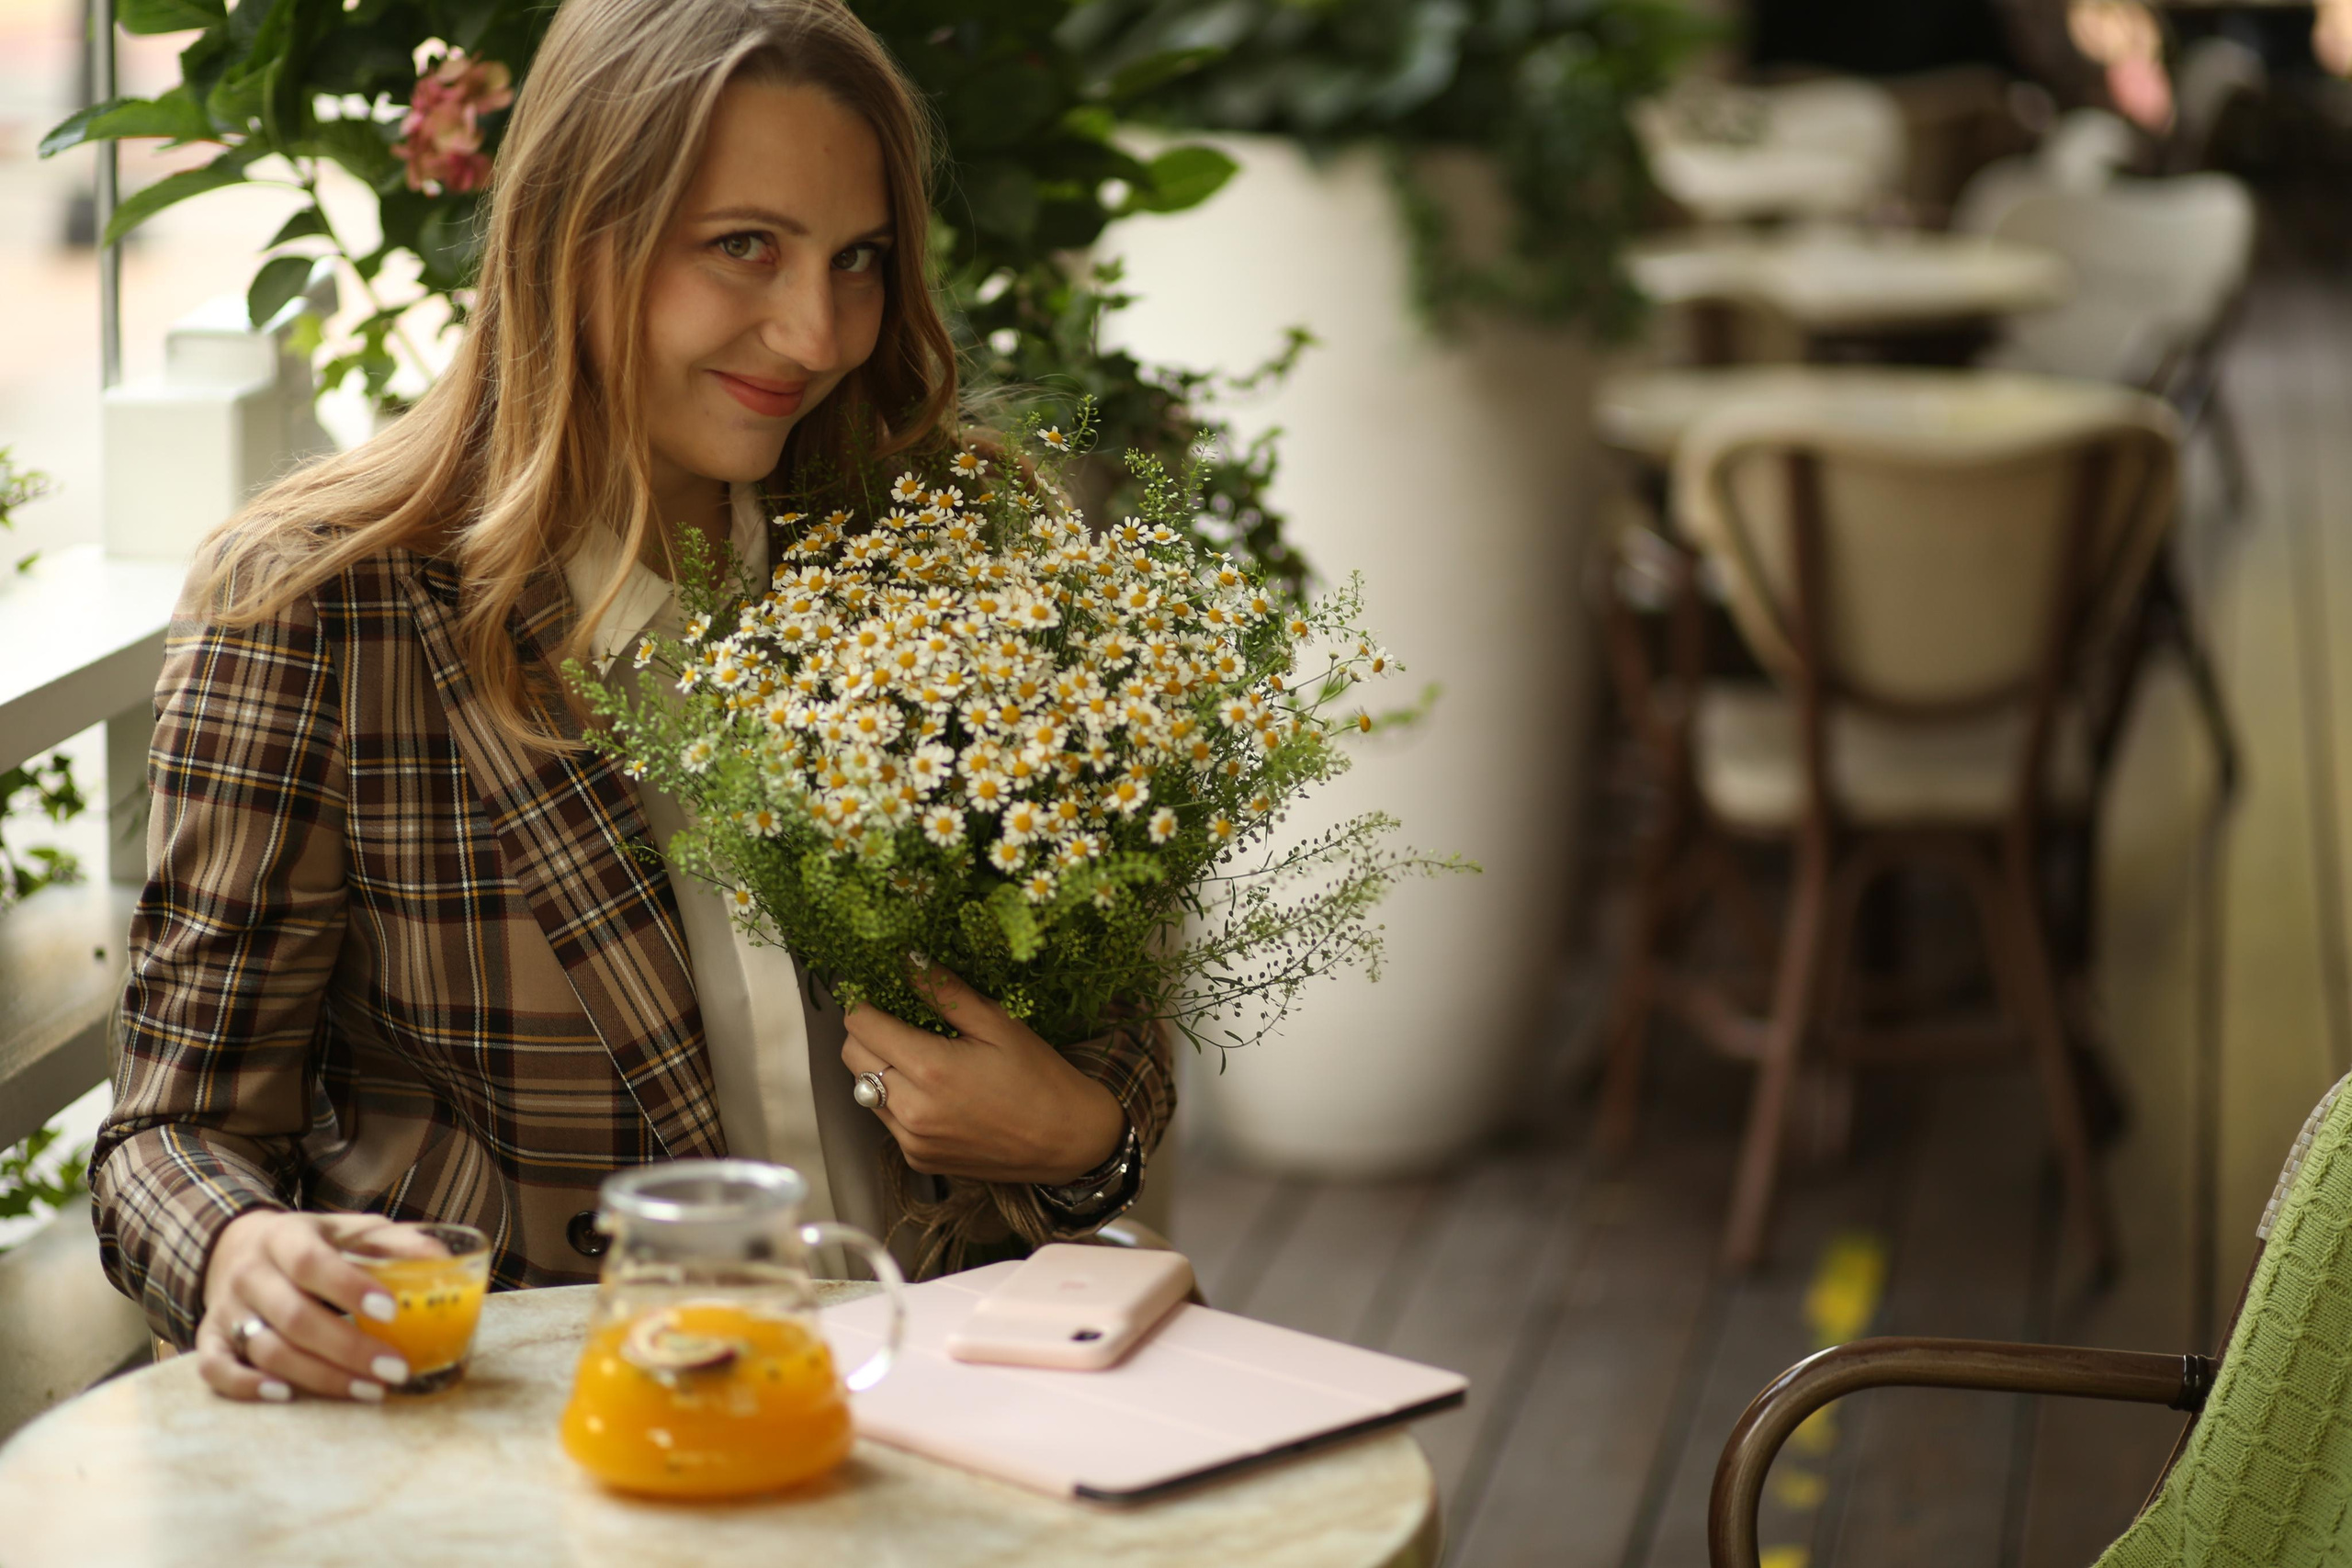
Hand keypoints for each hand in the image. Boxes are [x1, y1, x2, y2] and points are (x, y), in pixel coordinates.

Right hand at [196, 1211, 447, 1402]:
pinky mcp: (209, 1339)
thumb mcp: (348, 1229)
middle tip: (396, 1369)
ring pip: (266, 1350)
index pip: (312, 1263)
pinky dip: (246, 1386)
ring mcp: (226, 1309)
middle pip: (295, 1318)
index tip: (391, 1310)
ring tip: (370, 1390)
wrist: (235, 1245)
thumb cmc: (309, 1242)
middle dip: (348, 1348)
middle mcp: (251, 1274)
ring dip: (318, 1376)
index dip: (349, 1288)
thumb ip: (393, 1243)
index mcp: (285, 1238)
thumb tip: (442, 1261)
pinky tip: (286, 1396)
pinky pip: (215, 1369)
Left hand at [841, 962, 1125, 1184]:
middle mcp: (912, 1111)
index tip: (880, 991)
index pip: (860, 1025)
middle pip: (852, 1057)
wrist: (1068, 1140)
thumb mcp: (997, 1022)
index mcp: (930, 1069)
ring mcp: (912, 1140)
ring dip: (880, 1067)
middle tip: (899, 1020)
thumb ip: (944, 991)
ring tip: (919, 1056)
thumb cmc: (1039, 1076)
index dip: (865, 1002)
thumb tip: (906, 960)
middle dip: (867, 1032)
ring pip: (864, 1090)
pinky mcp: (919, 1160)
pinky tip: (934, 1091)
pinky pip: (887, 1120)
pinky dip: (898, 1099)